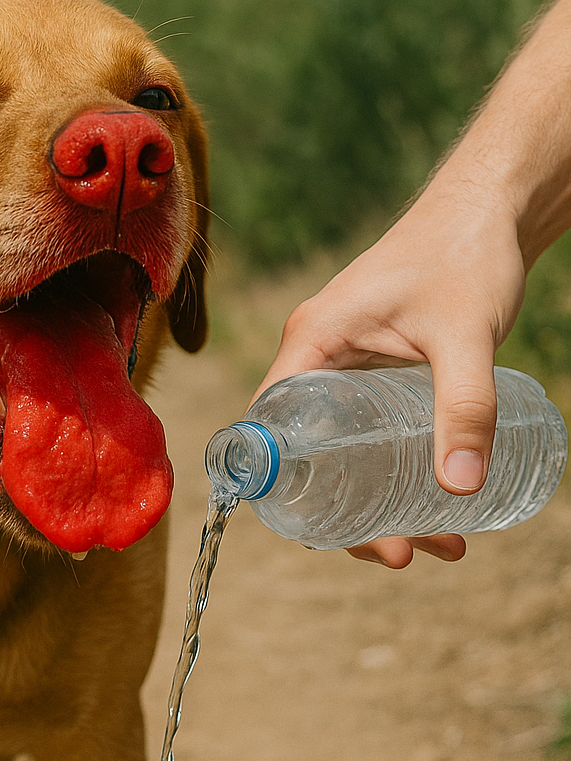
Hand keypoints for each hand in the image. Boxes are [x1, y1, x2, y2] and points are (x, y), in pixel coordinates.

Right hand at [252, 177, 526, 565]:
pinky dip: (397, 476)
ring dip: (381, 505)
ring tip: (439, 544)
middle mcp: (315, 358)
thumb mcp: (466, 336)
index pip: (269, 429)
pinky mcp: (375, 372)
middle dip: (349, 517)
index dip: (287, 489)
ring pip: (342, 455)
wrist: (492, 208)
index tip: (331, 533)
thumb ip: (465, 407)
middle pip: (307, 458)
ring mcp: (345, 367)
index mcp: (311, 343)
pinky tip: (443, 504)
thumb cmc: (467, 251)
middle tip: (402, 553)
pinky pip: (367, 437)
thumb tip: (460, 489)